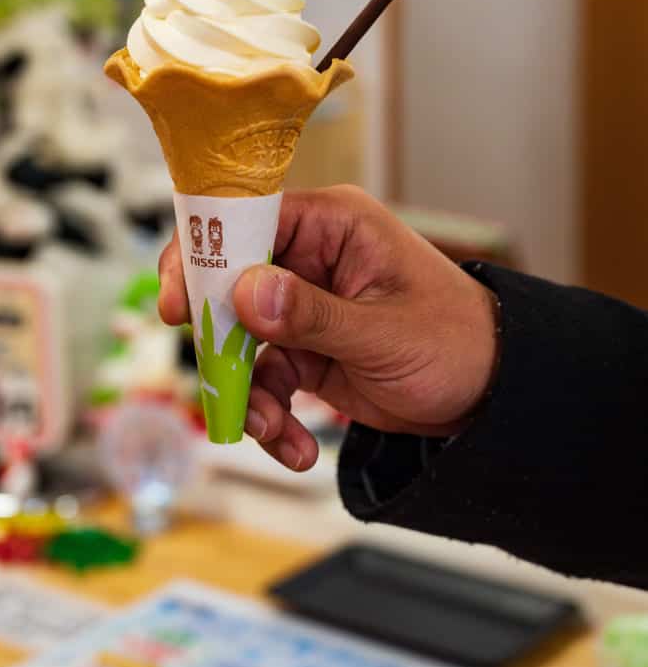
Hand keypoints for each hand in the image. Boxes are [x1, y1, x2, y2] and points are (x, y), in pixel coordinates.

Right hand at [159, 185, 498, 471]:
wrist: (489, 396)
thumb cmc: (456, 342)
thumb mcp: (384, 332)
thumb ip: (313, 315)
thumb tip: (245, 292)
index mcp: (332, 225)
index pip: (247, 218)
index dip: (204, 252)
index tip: (177, 301)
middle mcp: (309, 256)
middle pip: (229, 282)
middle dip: (217, 337)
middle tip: (213, 377)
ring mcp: (302, 305)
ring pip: (239, 340)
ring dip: (245, 391)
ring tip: (271, 431)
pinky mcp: (303, 349)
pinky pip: (263, 379)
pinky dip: (269, 416)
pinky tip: (294, 448)